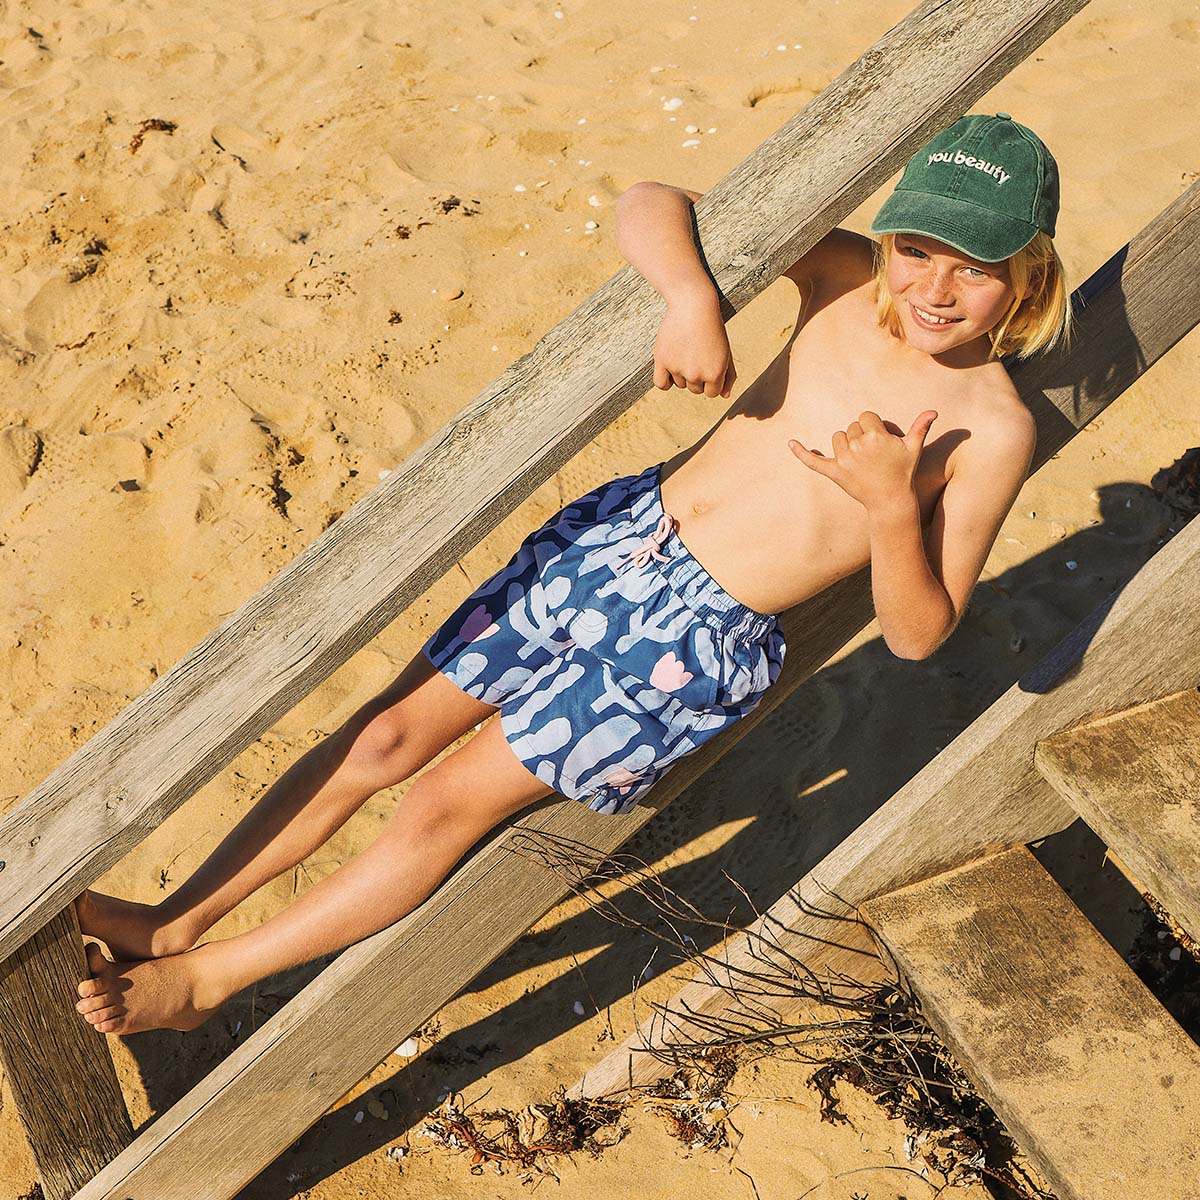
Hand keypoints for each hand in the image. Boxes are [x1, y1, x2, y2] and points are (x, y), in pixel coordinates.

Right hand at [653, 292, 735, 398]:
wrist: (693, 305)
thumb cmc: (712, 328)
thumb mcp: (726, 352)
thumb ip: (728, 376)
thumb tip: (724, 396)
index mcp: (715, 374)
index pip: (711, 393)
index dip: (711, 379)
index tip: (709, 363)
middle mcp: (696, 374)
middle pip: (695, 389)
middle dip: (697, 376)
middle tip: (697, 353)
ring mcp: (678, 368)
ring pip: (680, 384)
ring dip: (682, 372)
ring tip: (686, 350)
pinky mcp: (662, 360)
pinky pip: (661, 384)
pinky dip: (666, 381)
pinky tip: (670, 367)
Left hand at [787, 409, 937, 510]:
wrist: (891, 500)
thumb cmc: (903, 472)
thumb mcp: (914, 449)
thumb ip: (921, 428)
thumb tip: (934, 410)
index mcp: (876, 436)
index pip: (865, 416)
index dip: (872, 426)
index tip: (880, 439)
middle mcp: (858, 446)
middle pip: (851, 426)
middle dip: (860, 436)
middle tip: (872, 454)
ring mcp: (844, 459)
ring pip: (837, 437)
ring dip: (846, 444)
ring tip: (860, 459)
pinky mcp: (834, 472)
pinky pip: (814, 461)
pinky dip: (800, 453)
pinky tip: (789, 442)